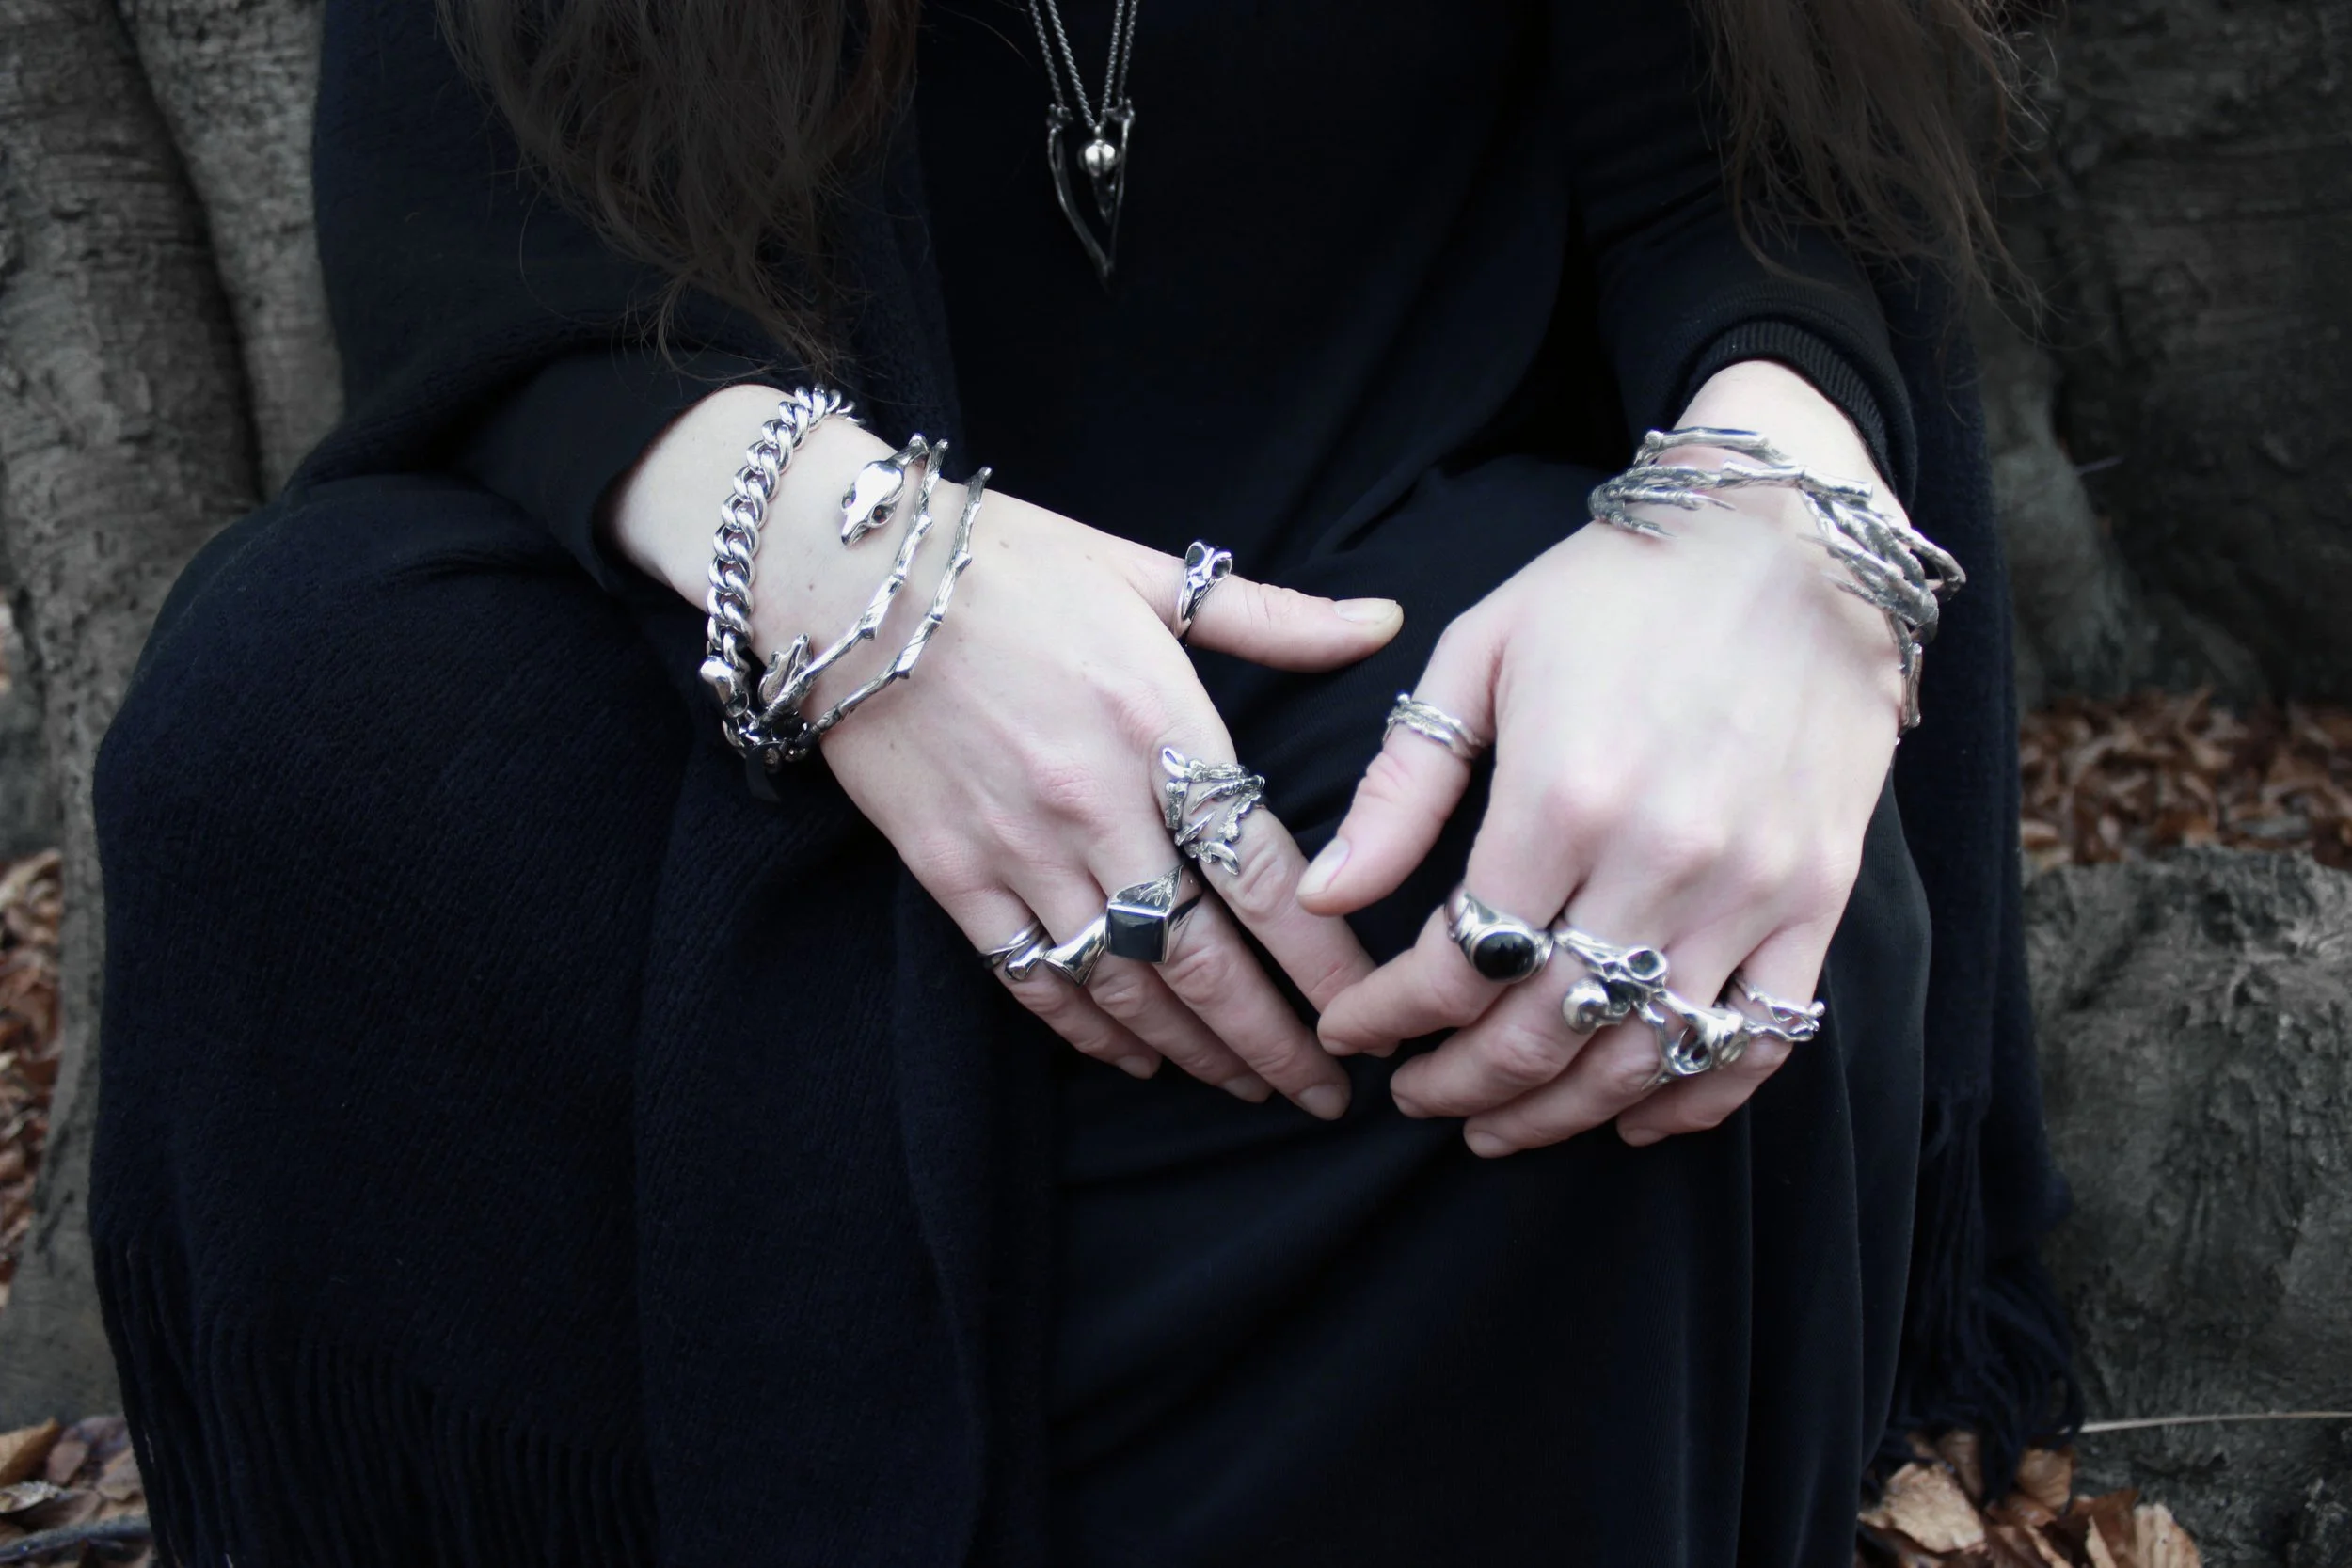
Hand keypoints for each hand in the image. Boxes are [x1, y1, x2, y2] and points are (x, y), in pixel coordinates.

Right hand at [610, 389, 1401, 1116]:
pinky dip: (1089, 1031)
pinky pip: (1033, 977)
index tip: (1370, 1013)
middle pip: (1204, 960)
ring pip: (1124, 985)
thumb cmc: (1010, 562)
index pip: (1269, 878)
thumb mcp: (1149, 574)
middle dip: (1273, 1042)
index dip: (1326, 964)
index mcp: (1163, 731)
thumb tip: (1387, 621)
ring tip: (1248, 1088)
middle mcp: (1097, 807)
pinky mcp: (950, 874)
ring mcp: (1018, 850)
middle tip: (1325, 1099)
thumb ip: (1275, 617)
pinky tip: (1136, 1059)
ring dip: (1194, 1051)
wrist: (846, 577)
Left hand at [1300, 363, 1905, 1151]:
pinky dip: (1692, 1098)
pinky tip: (1630, 1115)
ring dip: (1559, 1112)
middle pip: (1542, 1030)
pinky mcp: (1817, 898)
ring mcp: (1751, 889)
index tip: (1349, 1032)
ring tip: (1497, 1126)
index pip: (1455, 960)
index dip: (1390, 1016)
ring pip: (1642, 1056)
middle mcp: (1660, 860)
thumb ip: (1402, 787)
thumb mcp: (1480, 654)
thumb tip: (1321, 897)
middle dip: (1460, 1083)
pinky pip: (1759, 1039)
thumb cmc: (1618, 586)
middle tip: (1415, 1097)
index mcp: (1561, 798)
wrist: (1791, 536)